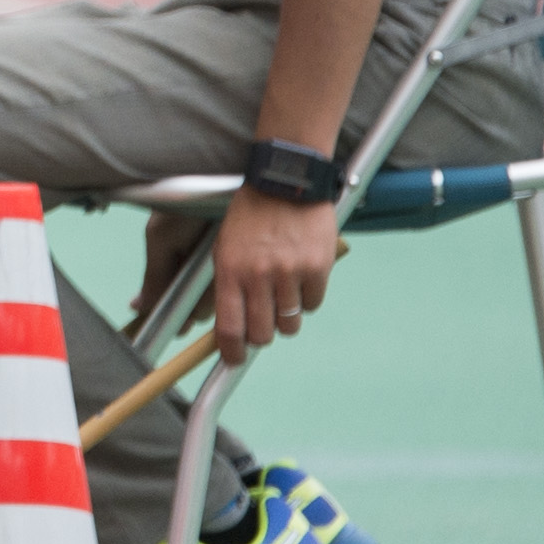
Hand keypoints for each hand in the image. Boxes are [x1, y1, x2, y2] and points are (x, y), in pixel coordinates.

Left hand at [206, 186, 338, 355]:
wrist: (285, 183)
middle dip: (262, 336)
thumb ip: (228, 285)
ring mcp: (289, 272)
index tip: (233, 359)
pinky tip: (300, 279)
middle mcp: (258, 274)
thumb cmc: (249, 217)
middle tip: (263, 326)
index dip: (231, 350)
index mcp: (229, 269)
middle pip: (262, 333)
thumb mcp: (225, 247)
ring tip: (282, 296)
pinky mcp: (318, 268)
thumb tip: (232, 326)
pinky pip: (313, 304)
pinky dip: (307, 299)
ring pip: (290, 323)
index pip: (229, 326)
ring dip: (286, 317)